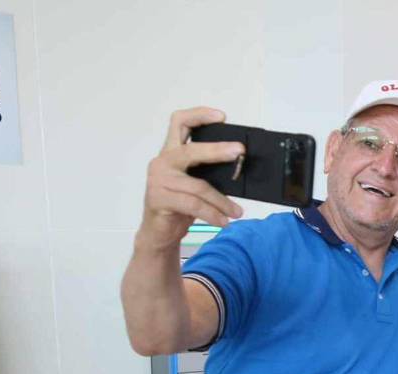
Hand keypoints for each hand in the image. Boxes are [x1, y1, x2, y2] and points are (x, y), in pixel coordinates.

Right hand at [137, 107, 245, 251]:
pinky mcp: (159, 199)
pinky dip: (212, 214)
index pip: (179, 123)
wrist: (159, 234)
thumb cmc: (179, 207)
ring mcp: (159, 180)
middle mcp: (162, 162)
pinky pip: (193, 205)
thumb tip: (239, 168)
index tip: (221, 117)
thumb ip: (208, 172)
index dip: (199, 115)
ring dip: (222, 201)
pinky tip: (223, 220)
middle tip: (239, 152)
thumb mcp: (196, 185)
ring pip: (198, 186)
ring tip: (236, 212)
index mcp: (171, 153)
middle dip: (217, 150)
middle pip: (191, 150)